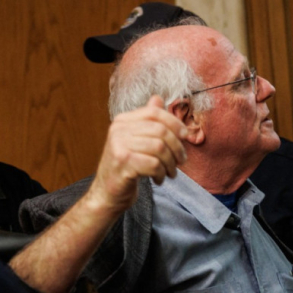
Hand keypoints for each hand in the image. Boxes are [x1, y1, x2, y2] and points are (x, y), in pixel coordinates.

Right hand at [86, 94, 187, 215]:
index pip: (154, 112)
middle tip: (181, 161)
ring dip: (171, 163)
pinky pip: (154, 164)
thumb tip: (158, 99)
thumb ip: (146, 121)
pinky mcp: (123, 163)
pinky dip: (161, 174)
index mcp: (122, 121)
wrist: (107, 194)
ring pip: (160, 148)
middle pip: (160, 130)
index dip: (174, 123)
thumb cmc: (125, 168)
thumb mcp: (135, 141)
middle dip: (177, 147)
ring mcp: (119, 145)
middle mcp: (118, 130)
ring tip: (170, 173)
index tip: (185, 136)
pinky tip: (158, 180)